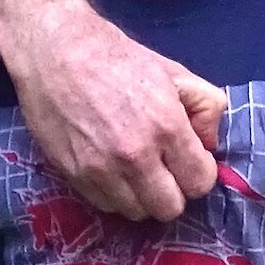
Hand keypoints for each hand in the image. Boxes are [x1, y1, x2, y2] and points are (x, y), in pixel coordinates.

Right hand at [7, 0, 224, 223]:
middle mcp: (135, 156)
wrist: (54, 51)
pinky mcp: (74, 176)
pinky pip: (106, 206)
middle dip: (173, 190)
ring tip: (135, 167)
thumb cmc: (117, 58)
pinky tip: (111, 167)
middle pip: (170, 208)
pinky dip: (114, 193)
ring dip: (142, 195)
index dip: (198, 172)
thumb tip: (210, 145)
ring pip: (137, 212)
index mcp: (166, 127)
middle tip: (163, 167)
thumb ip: (207, 108)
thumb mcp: (175, 72)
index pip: (200, 183)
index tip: (188, 159)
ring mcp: (101, 170)